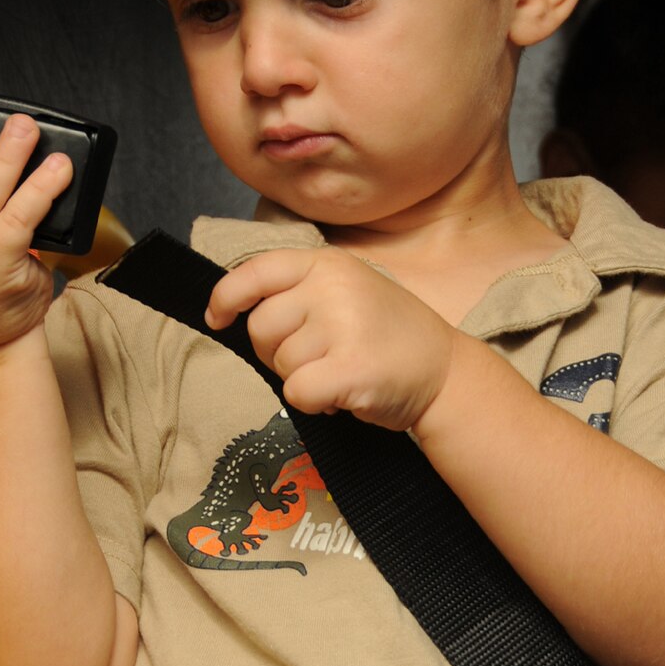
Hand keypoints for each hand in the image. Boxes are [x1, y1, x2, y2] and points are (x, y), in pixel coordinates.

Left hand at [208, 246, 458, 429]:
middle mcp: (333, 286)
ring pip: (280, 363)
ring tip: (339, 372)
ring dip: (301, 379)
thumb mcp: (348, 290)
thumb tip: (234, 312)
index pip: (256, 271)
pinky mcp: (351, 367)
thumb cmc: (388, 336)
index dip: (226, 297)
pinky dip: (311, 402)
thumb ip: (300, 292)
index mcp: (328, 263)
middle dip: (275, 353)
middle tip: (316, 358)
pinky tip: (340, 394)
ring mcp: (344, 324)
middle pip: (261, 326)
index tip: (218, 318)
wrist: (446, 371)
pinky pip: (296, 392)